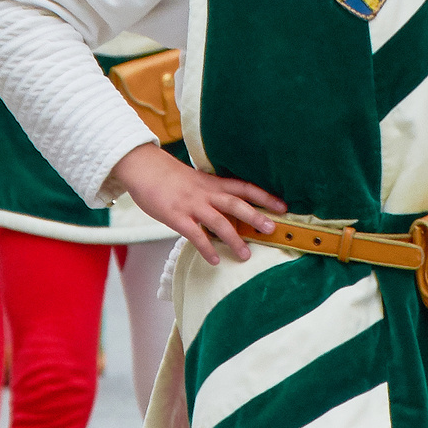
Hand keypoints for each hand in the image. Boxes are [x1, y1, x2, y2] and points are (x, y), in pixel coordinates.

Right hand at [107, 143, 284, 264]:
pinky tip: (215, 260)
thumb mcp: (196, 180)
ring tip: (246, 255)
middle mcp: (206, 193)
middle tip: (273, 229)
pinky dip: (206, 248)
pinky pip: (194, 235)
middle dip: (256, 216)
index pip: (244, 187)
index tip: (283, 206)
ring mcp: (191, 205)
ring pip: (219, 222)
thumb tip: (230, 208)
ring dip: (234, 239)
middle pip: (236, 204)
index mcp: (213, 183)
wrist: (143, 167)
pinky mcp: (176, 216)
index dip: (265, 196)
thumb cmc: (169, 177)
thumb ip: (212, 192)